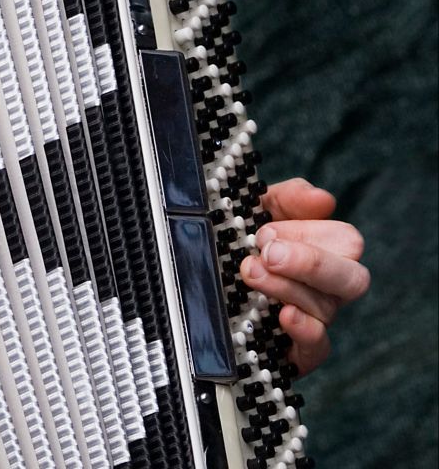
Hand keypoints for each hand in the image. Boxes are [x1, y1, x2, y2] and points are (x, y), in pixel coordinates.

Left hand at [238, 177, 368, 375]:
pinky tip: (284, 317)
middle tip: (267, 254)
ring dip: (286, 288)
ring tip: (249, 273)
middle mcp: (327, 287)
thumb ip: (289, 198)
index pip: (347, 241)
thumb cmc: (236, 240)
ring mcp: (315, 319)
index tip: (266, 233)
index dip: (310, 234)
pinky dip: (305, 332)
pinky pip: (318, 348)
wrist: (195, 280)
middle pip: (353, 279)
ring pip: (326, 309)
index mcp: (324, 250)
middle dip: (311, 263)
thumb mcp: (255, 208)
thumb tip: (322, 199)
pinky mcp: (296, 351)